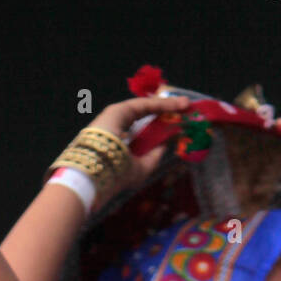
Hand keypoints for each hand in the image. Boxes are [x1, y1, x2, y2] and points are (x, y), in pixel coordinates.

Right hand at [86, 93, 190, 207]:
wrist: (94, 175)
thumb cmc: (115, 176)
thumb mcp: (141, 169)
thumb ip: (154, 155)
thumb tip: (166, 142)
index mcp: (117, 142)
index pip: (142, 129)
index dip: (160, 126)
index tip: (178, 123)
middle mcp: (115, 127)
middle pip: (145, 115)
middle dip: (165, 112)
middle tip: (185, 109)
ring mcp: (114, 118)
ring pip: (145, 109)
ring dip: (167, 106)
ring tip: (185, 105)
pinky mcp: (117, 111)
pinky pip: (143, 105)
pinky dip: (161, 104)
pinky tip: (177, 105)